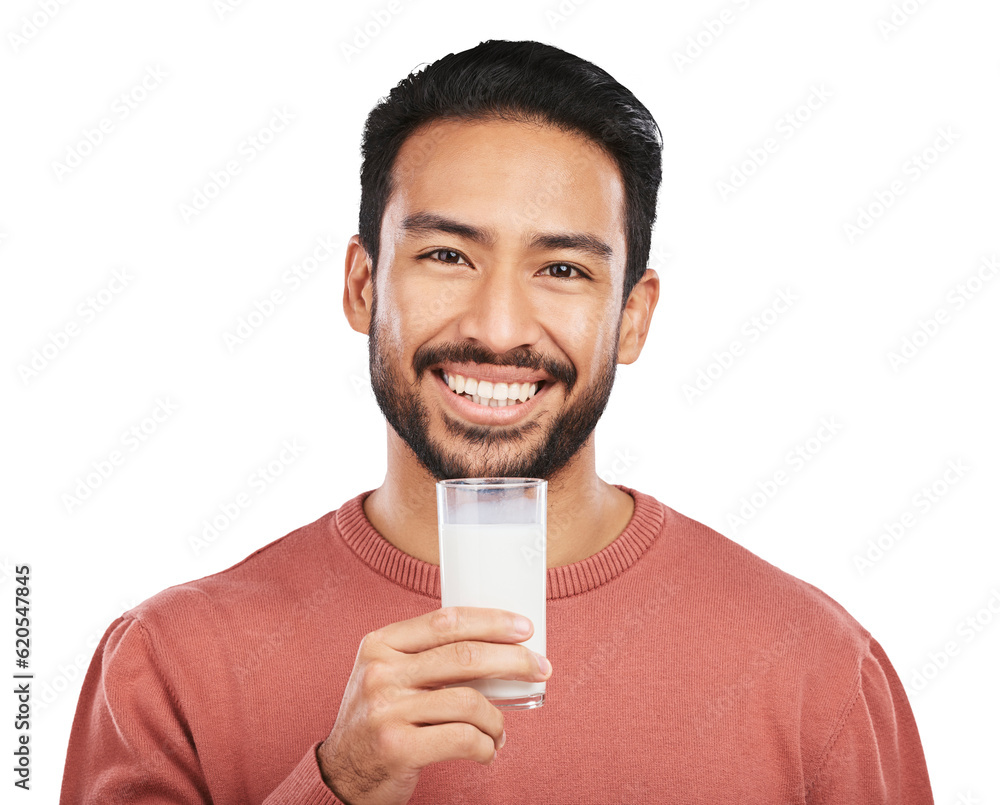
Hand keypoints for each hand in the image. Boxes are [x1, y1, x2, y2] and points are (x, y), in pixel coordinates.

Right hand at [317, 606, 551, 804]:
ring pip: (469, 701)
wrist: (339, 775)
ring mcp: (387, 709)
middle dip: (514, 660)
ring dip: (496, 718)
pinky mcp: (398, 747)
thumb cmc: (377, 720)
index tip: (524, 628)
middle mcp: (381, 672)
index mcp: (380, 644)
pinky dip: (485, 746)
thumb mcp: (386, 674)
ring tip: (499, 730)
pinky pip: (462, 739)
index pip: (446, 621)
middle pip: (465, 656)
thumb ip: (423, 656)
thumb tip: (494, 645)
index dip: (492, 621)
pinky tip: (487, 751)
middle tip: (541, 669)